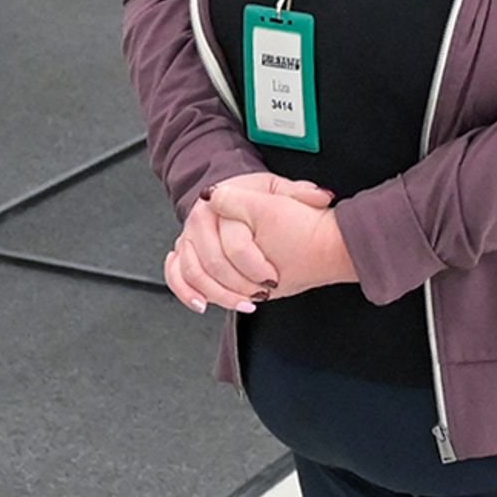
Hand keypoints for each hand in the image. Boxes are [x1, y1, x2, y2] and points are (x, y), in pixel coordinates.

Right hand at [164, 172, 330, 312]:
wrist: (239, 203)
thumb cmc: (259, 198)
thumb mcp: (281, 192)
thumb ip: (302, 194)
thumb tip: (321, 197)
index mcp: (221, 201)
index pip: (235, 242)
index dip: (256, 265)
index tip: (274, 278)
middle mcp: (199, 219)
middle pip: (213, 261)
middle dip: (238, 285)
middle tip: (261, 295)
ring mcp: (187, 236)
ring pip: (193, 272)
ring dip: (218, 294)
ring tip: (242, 304)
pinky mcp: (182, 252)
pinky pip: (175, 274)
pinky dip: (185, 291)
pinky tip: (203, 304)